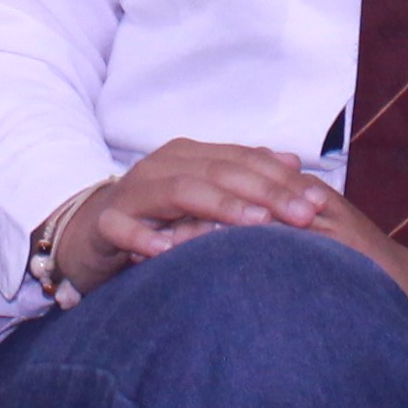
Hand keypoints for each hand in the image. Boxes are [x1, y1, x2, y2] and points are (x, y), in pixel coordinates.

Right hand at [45, 141, 330, 295]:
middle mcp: (163, 166)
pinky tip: (167, 251)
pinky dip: (145, 237)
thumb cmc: (156, 216)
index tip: (319, 203)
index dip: (283, 179)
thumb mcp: (203, 195)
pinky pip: (124, 226)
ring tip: (257, 225)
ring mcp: (134, 191)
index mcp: (190, 155)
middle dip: (267, 193)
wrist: (88, 231)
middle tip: (303, 216)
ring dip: (221, 207)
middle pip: (221, 172)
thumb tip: (294, 160)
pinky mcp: (106, 222)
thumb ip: (243, 176)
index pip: (244, 161)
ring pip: (180, 192)